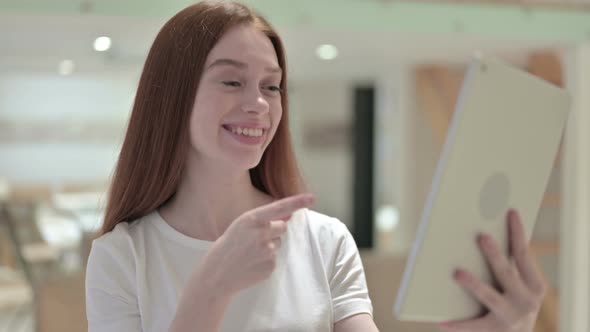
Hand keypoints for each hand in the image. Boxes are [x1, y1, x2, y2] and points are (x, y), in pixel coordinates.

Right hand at [196, 193, 314, 296]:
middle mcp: (261, 233)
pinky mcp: (270, 266)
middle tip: (254, 240)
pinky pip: (275, 259)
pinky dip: (266, 261)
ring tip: (250, 253)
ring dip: (269, 247)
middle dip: (274, 231)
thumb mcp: (241, 226)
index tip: (312, 198)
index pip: (279, 207)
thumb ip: (264, 220)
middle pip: (282, 227)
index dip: (297, 202)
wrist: (217, 274)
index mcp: (251, 219)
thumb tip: (288, 217)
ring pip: (278, 244)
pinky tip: (252, 263)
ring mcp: (267, 251)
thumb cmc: (229, 246)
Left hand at [438, 209, 546, 331]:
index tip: (511, 212)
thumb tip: (481, 232)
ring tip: (457, 272)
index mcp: (534, 285)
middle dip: (494, 255)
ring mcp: (512, 317)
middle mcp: (527, 301)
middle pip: (507, 273)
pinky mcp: (495, 331)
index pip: (525, 254)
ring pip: (490, 296)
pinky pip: (473, 326)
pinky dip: (457, 324)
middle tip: (482, 236)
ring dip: (474, 283)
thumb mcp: (517, 284)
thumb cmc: (511, 301)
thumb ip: (505, 264)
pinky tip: (440, 321)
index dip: (518, 233)